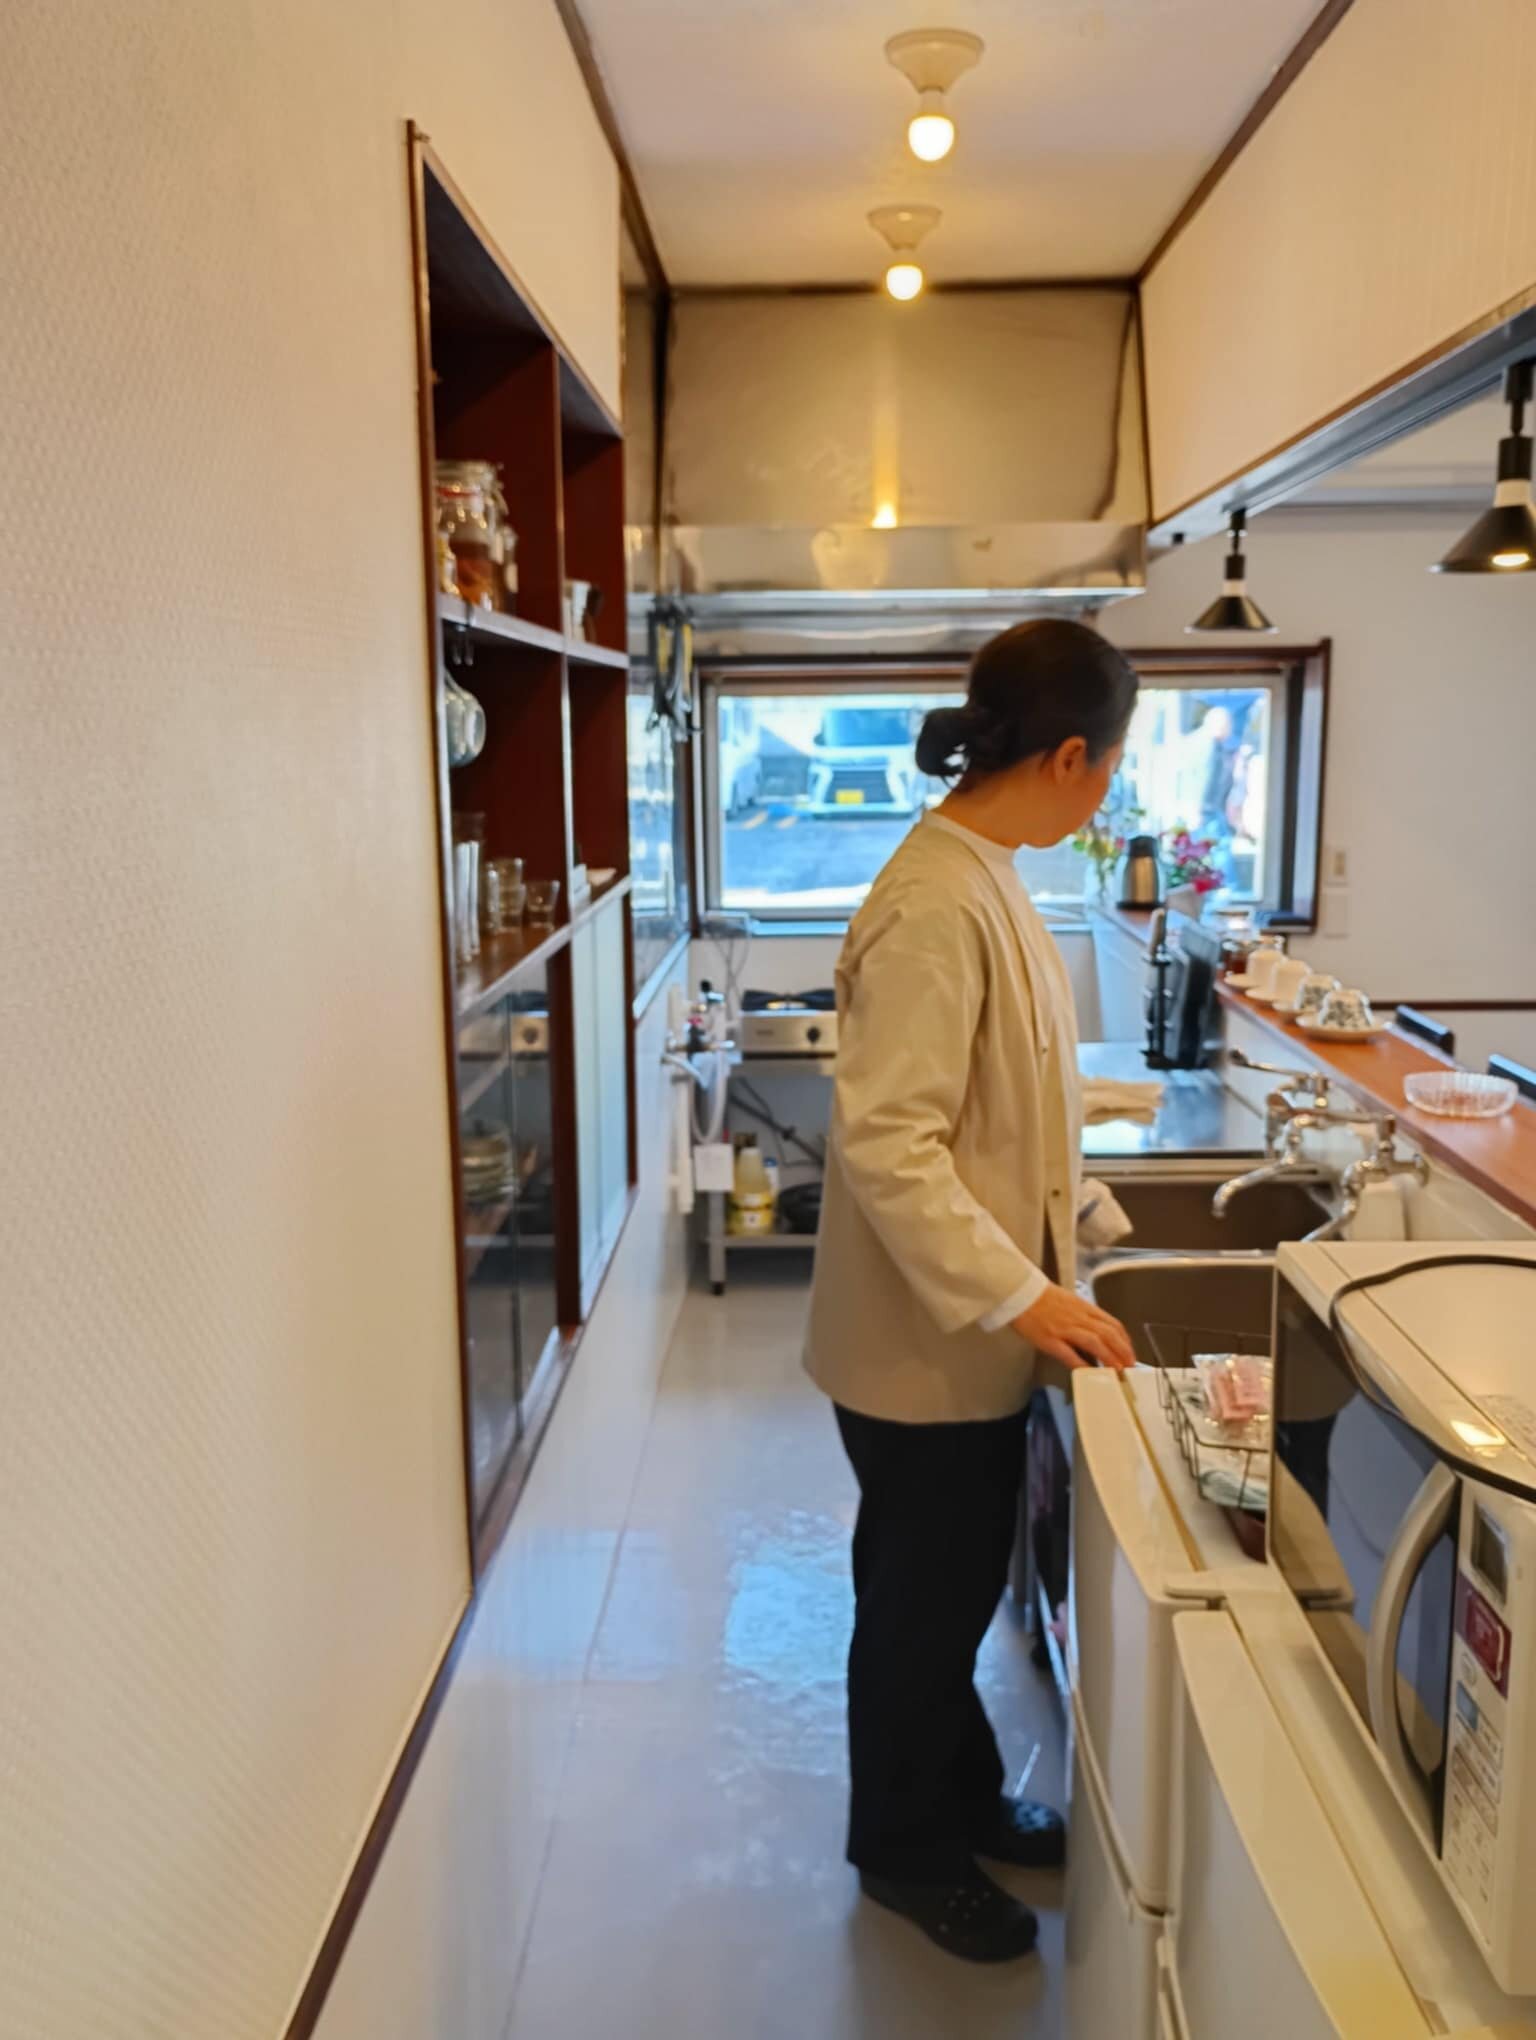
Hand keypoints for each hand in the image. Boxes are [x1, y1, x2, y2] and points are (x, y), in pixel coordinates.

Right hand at [1014, 1283, 1136, 1372]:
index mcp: (1084, 1308)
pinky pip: (1069, 1353)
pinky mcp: (1050, 1339)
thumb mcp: (1070, 1301)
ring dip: (1109, 1358)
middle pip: (1108, 1334)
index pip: (1113, 1324)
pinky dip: (1082, 1364)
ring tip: (1117, 1371)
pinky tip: (1090, 1373)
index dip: (1125, 1340)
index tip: (1129, 1352)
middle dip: (1123, 1352)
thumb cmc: (1042, 1297)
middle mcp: (1078, 1317)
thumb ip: (1084, 1316)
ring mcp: (1064, 1328)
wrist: (1020, 1292)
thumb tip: (1097, 1333)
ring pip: (1095, 1343)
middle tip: (1130, 1366)